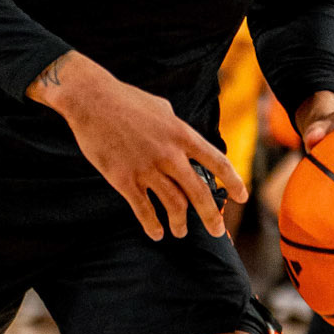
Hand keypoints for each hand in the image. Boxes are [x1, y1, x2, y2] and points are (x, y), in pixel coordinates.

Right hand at [28, 50, 245, 240]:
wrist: (91, 99)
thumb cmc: (125, 99)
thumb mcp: (161, 107)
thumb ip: (176, 126)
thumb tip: (183, 138)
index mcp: (181, 134)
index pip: (216, 162)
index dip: (233, 181)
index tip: (242, 197)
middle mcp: (169, 154)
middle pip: (199, 192)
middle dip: (210, 216)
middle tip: (217, 232)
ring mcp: (146, 168)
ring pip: (173, 205)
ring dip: (179, 223)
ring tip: (180, 232)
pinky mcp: (123, 179)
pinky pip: (143, 209)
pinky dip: (152, 225)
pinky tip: (155, 233)